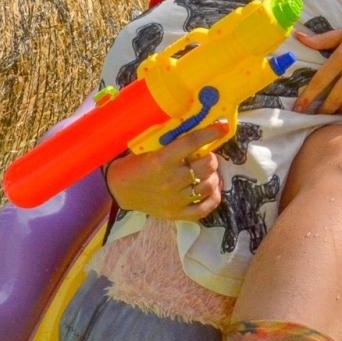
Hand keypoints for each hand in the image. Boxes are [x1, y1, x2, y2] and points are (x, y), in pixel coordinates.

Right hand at [103, 123, 226, 220]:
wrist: (119, 190)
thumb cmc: (134, 165)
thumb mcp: (147, 148)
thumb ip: (170, 141)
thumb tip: (195, 126)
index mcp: (161, 160)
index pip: (191, 143)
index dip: (209, 133)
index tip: (222, 127)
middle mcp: (170, 181)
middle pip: (206, 165)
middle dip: (211, 157)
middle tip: (206, 155)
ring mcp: (175, 200)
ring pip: (209, 185)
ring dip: (213, 175)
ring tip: (208, 171)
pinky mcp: (177, 214)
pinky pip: (205, 208)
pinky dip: (213, 198)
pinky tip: (211, 189)